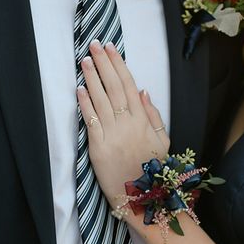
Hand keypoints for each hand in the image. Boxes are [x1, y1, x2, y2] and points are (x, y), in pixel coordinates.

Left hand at [77, 42, 169, 207]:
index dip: (119, 64)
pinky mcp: (98, 147)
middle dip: (103, 63)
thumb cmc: (154, 170)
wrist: (143, 199)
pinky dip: (85, 102)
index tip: (111, 48)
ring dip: (91, 77)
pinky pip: (91, 120)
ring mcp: (112, 134)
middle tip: (94, 45)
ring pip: (101, 99)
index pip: (128, 84)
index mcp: (144, 120)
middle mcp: (128, 123)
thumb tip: (142, 91)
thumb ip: (153, 115)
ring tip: (84, 60)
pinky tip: (80, 88)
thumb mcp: (163, 141)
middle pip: (113, 86)